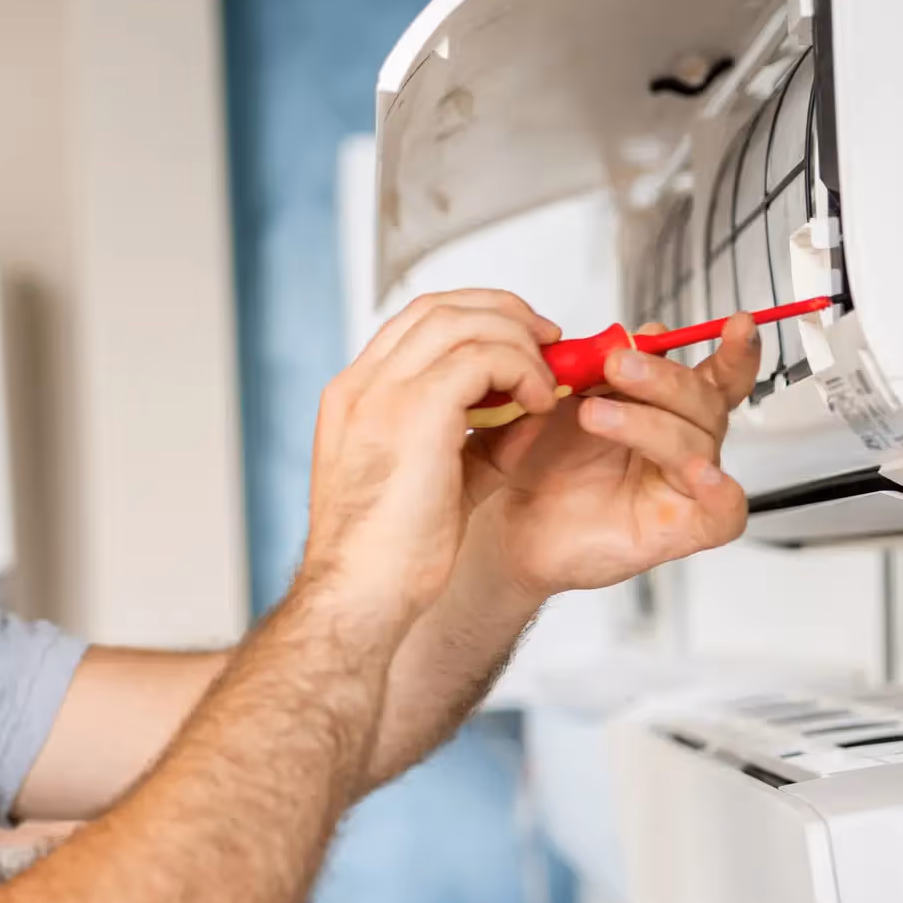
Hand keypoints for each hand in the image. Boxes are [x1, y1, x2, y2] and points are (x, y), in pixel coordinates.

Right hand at [297, 290, 562, 637]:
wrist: (360, 597)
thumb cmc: (391, 558)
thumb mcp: (438, 483)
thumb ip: (477, 442)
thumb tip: (531, 413)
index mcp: (353, 399)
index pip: (414, 324)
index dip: (475, 319)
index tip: (519, 343)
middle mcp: (361, 385)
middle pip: (438, 305)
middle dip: (503, 313)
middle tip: (548, 341)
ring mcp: (382, 394)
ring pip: (462, 320)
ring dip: (517, 340)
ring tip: (547, 378)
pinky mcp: (415, 411)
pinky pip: (483, 357)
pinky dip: (521, 370)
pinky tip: (539, 404)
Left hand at [460, 315, 759, 596]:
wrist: (503, 521)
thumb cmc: (533, 464)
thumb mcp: (556, 400)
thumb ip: (592, 365)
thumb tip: (631, 336)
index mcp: (661, 409)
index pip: (713, 377)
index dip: (734, 351)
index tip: (736, 323)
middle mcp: (679, 444)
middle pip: (705, 402)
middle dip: (663, 377)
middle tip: (616, 363)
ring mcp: (681, 487)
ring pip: (699, 443)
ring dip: (649, 421)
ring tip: (593, 414)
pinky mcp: (680, 529)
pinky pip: (725, 512)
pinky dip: (720, 489)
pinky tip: (700, 472)